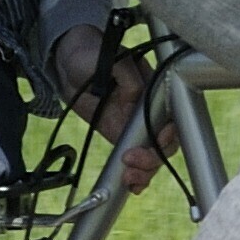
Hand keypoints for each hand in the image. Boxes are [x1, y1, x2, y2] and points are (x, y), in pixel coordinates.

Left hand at [48, 24, 161, 195]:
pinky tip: (133, 185)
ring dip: (146, 170)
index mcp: (153, 89)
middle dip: (154, 157)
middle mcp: (148, 109)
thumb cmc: (90, 54)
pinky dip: (137, 175)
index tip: (155, 140)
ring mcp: (136, 124)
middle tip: (132, 162)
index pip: (171, 115)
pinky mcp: (120, 135)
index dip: (167, 132)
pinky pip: (135, 158)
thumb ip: (126, 75)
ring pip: (153, 154)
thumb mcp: (109, 59)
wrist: (68, 64)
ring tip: (130, 178)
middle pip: (166, 141)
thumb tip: (136, 95)